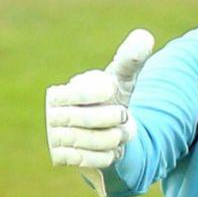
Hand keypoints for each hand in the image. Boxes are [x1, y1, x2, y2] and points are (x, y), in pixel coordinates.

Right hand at [46, 29, 154, 194]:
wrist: (105, 131)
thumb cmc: (110, 98)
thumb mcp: (121, 79)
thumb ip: (131, 59)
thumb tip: (145, 36)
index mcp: (60, 92)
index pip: (78, 92)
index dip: (100, 93)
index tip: (112, 90)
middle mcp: (52, 115)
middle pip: (86, 120)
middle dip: (113, 119)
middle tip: (123, 116)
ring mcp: (54, 138)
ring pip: (91, 142)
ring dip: (114, 137)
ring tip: (119, 133)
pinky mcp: (62, 158)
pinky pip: (91, 160)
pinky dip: (109, 155)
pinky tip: (111, 149)